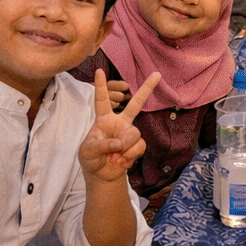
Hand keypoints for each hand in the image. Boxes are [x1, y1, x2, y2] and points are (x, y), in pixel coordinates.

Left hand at [79, 69, 158, 183]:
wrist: (102, 175)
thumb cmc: (91, 159)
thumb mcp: (88, 151)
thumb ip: (101, 145)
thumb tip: (118, 143)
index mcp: (104, 119)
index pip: (101, 100)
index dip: (100, 86)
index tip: (99, 70)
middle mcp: (119, 123)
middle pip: (135, 104)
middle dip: (147, 89)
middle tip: (157, 74)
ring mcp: (129, 133)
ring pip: (134, 134)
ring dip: (125, 148)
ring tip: (115, 157)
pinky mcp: (136, 145)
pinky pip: (139, 146)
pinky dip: (129, 156)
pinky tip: (122, 162)